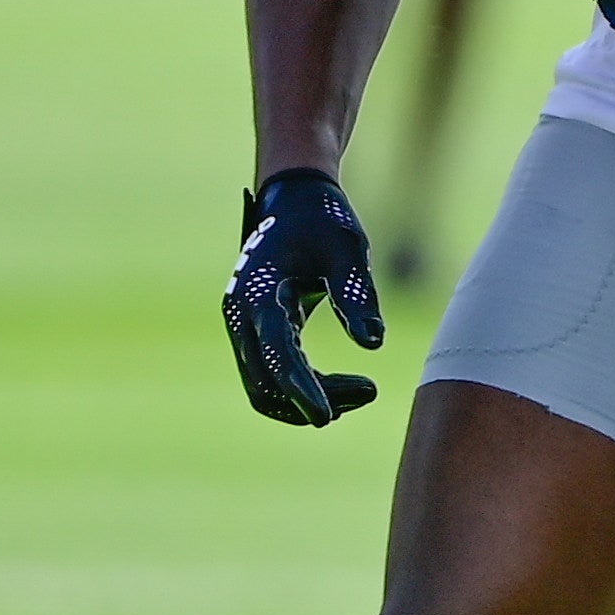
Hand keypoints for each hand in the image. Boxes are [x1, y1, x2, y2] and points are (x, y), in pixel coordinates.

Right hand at [225, 167, 384, 424]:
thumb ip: (357, 296)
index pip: (276, 354)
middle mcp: (241, 314)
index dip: (302, 388)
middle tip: (369, 392)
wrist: (294, 198)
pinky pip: (270, 375)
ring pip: (265, 387)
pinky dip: (302, 388)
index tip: (328, 415)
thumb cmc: (323, 220)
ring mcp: (244, 325)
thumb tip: (373, 344)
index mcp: (259, 292)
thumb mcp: (347, 251)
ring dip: (308, 399)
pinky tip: (342, 388)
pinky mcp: (256, 331)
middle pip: (266, 383)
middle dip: (312, 399)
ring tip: (363, 391)